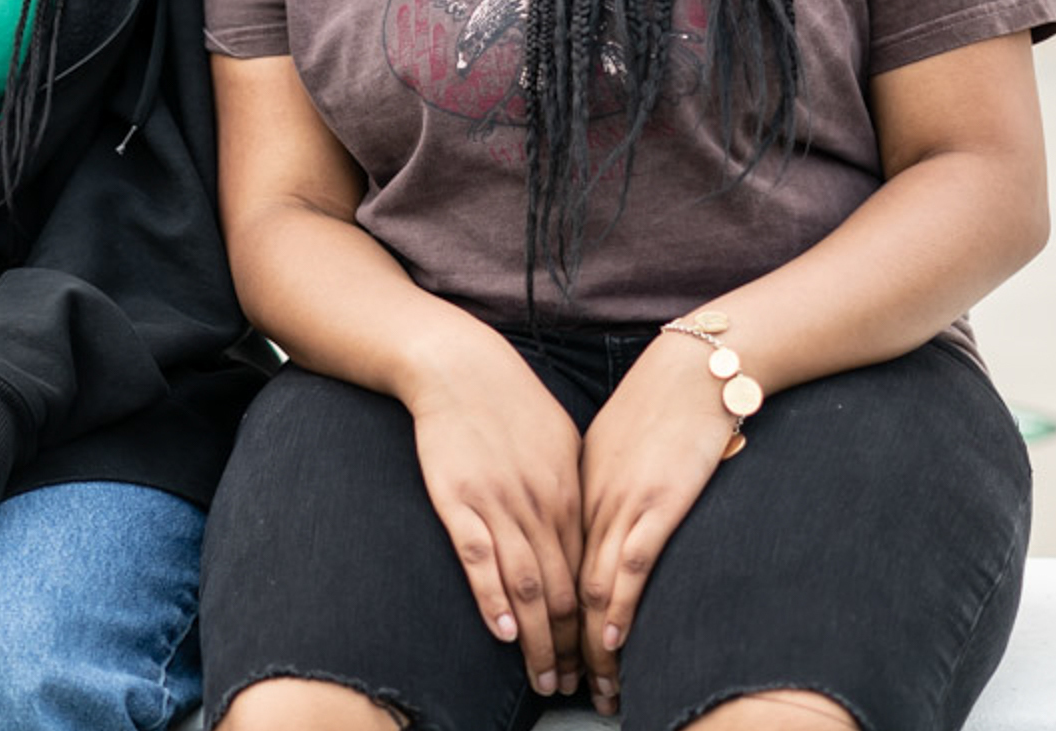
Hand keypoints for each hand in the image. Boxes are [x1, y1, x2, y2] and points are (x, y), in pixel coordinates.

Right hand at [405, 339, 584, 698]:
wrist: (460, 367)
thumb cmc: (511, 400)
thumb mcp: (560, 440)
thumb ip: (573, 487)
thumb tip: (589, 524)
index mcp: (569, 493)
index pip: (589, 573)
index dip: (594, 623)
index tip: (596, 658)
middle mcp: (540, 505)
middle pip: (564, 591)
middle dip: (571, 647)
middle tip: (573, 686)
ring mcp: (499, 504)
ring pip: (526, 586)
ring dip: (538, 641)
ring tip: (543, 680)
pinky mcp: (459, 501)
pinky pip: (480, 558)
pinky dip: (492, 599)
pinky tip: (503, 631)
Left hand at [576, 333, 735, 713]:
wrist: (691, 369)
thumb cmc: (658, 406)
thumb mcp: (613, 447)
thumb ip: (601, 486)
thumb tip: (597, 517)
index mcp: (578, 490)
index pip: (553, 566)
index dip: (549, 615)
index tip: (549, 653)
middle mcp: (593, 502)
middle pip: (567, 586)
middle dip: (565, 644)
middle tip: (562, 688)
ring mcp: (625, 504)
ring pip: (595, 585)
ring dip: (591, 643)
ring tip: (593, 687)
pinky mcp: (660, 503)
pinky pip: (632, 564)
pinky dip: (619, 606)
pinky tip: (612, 639)